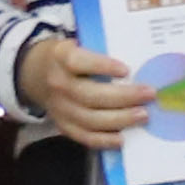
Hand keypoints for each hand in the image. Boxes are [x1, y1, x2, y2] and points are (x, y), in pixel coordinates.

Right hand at [18, 37, 149, 148]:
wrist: (36, 73)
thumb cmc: (68, 57)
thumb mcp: (77, 44)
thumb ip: (98, 54)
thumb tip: (138, 65)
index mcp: (61, 57)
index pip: (79, 62)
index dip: (102, 66)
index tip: (126, 70)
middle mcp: (58, 83)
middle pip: (90, 95)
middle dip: (123, 97)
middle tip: (149, 94)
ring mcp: (59, 107)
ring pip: (90, 119)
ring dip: (120, 119)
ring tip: (143, 115)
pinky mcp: (62, 125)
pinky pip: (84, 137)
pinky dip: (104, 140)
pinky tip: (123, 138)